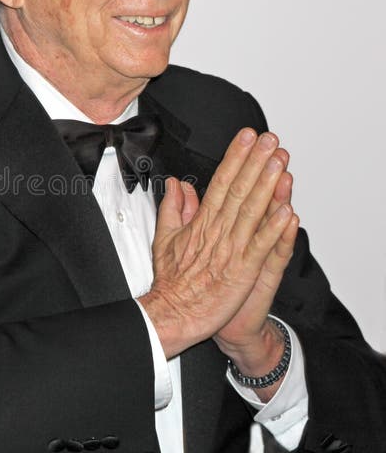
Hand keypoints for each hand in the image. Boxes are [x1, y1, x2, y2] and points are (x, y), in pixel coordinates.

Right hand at [139, 129, 298, 363]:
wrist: (174, 314)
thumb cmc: (173, 282)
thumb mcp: (165, 238)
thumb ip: (174, 208)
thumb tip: (177, 185)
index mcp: (202, 222)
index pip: (221, 182)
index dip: (235, 157)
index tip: (247, 138)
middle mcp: (218, 231)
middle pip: (239, 189)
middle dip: (255, 162)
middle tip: (270, 140)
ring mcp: (232, 250)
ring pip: (252, 211)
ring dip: (267, 185)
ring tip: (279, 162)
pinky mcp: (243, 271)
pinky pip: (261, 246)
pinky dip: (273, 229)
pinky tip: (287, 212)